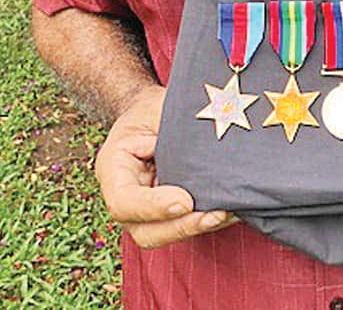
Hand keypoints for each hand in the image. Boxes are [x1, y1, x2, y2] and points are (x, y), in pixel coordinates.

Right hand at [95, 84, 237, 247]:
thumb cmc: (152, 108)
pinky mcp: (164, 212)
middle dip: (181, 227)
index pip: (124, 201)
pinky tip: (230, 211)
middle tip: (215, 214)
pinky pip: (180, 225)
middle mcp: (123, 195)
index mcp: (112, 167)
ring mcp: (142, 210)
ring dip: (196, 228)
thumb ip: (171, 131)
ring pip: (163, 235)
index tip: (185, 201)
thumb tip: (202, 148)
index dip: (153, 207)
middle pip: (143, 231)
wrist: (150, 113)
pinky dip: (203, 221)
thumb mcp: (156, 108)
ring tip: (227, 213)